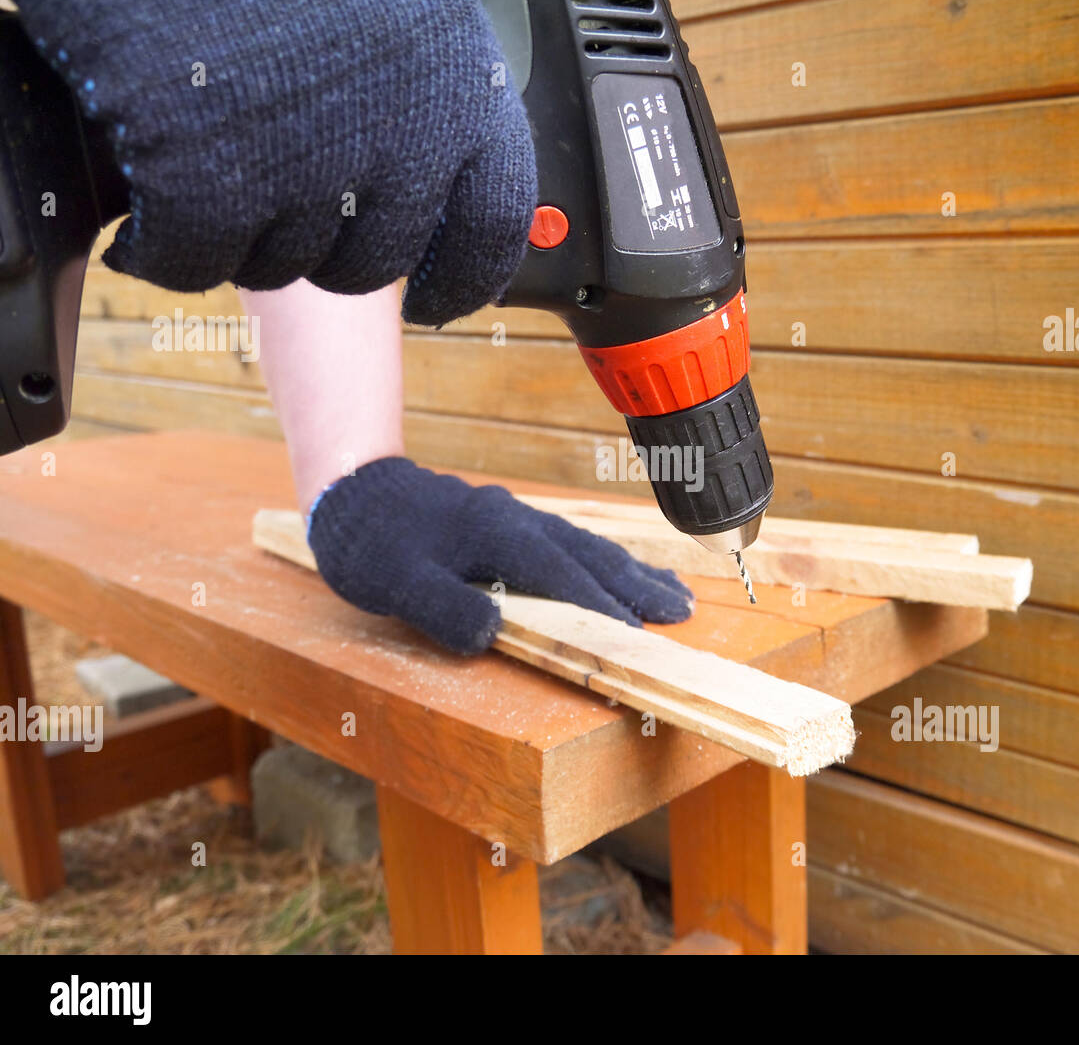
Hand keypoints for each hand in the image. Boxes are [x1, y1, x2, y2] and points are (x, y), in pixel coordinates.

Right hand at [9, 0, 534, 325]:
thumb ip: (414, 86)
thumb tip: (411, 180)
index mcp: (459, 82)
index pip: (491, 225)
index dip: (460, 276)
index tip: (434, 298)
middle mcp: (400, 132)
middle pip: (371, 262)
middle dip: (322, 249)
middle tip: (270, 198)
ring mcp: (304, 158)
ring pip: (280, 263)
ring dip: (240, 234)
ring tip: (202, 161)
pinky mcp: (203, 169)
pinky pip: (192, 258)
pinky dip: (165, 244)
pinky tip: (150, 204)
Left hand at [306, 458, 694, 653]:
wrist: (350, 492)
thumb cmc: (369, 543)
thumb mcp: (396, 583)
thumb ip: (444, 608)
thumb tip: (492, 633)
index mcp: (497, 535)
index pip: (562, 576)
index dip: (600, 606)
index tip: (637, 633)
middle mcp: (516, 522)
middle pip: (590, 556)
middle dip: (637, 585)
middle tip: (683, 609)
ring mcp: (515, 518)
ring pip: (585, 545)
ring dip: (629, 571)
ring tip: (671, 592)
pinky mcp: (507, 522)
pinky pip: (568, 541)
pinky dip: (601, 559)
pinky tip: (613, 569)